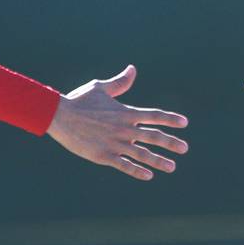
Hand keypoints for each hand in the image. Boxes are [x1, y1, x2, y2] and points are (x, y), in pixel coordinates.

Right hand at [46, 65, 187, 180]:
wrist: (58, 115)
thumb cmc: (79, 100)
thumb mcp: (101, 88)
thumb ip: (120, 82)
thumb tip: (133, 69)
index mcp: (125, 112)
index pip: (154, 115)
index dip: (170, 119)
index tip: (184, 123)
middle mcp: (124, 128)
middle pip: (153, 136)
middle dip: (171, 143)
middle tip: (184, 149)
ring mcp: (115, 143)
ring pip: (142, 154)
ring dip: (159, 161)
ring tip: (172, 167)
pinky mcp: (103, 155)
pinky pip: (124, 165)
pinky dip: (137, 171)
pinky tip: (149, 175)